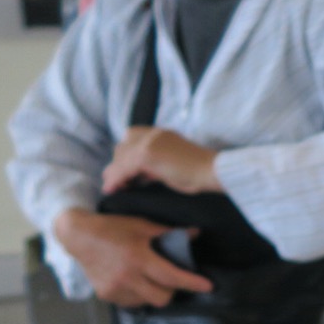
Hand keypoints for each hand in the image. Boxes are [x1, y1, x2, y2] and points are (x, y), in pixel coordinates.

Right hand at [53, 208, 212, 306]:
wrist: (78, 236)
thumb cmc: (113, 228)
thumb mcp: (142, 226)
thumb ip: (168, 233)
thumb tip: (195, 233)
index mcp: (138, 258)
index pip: (171, 277)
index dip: (192, 282)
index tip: (208, 286)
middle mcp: (126, 277)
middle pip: (162, 297)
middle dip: (172, 290)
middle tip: (173, 279)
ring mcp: (115, 289)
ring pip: (147, 302)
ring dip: (155, 293)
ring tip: (151, 278)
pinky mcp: (106, 295)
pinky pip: (132, 303)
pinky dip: (139, 295)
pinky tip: (136, 282)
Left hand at [101, 126, 221, 194]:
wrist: (212, 171)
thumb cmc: (199, 172)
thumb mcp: (172, 163)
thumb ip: (157, 163)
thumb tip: (143, 173)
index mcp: (161, 134)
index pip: (132, 137)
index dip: (125, 154)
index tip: (124, 171)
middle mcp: (153, 134)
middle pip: (123, 146)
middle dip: (118, 164)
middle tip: (118, 182)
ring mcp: (148, 142)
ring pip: (120, 157)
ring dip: (114, 173)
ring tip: (113, 188)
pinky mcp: (146, 155)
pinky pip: (122, 168)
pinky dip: (115, 179)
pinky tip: (112, 189)